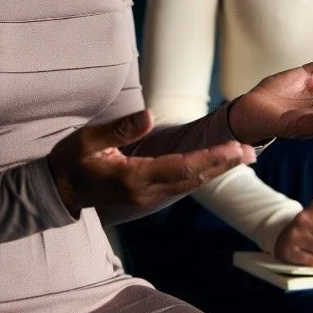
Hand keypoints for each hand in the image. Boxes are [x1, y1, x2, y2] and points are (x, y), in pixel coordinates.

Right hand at [48, 108, 254, 216]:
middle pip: (192, 178)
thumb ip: (118, 129)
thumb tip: (149, 116)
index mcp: (133, 178)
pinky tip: (216, 165)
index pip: (181, 168)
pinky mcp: (147, 194)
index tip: (234, 148)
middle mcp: (146, 192)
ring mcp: (147, 197)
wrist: (60, 189)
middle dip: (222, 165)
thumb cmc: (71, 161)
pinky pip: (181, 184)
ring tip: (243, 157)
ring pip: (190, 184)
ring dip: (217, 170)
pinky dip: (202, 173)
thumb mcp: (87, 140)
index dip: (210, 158)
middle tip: (252, 152)